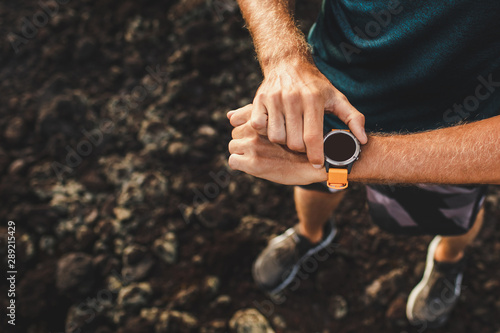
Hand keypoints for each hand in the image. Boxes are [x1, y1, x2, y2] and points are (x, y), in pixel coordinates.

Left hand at [227, 104, 325, 184]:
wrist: (319, 163)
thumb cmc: (300, 140)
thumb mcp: (283, 120)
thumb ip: (257, 115)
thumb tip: (230, 116)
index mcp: (267, 116)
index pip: (239, 120)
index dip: (246, 129)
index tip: (256, 135)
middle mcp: (260, 129)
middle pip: (235, 132)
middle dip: (243, 139)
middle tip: (258, 147)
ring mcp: (255, 146)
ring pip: (233, 145)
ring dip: (241, 151)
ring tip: (257, 155)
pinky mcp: (254, 164)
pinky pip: (233, 161)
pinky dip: (240, 164)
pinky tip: (254, 165)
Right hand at [247, 60, 366, 166]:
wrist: (288, 63)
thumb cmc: (315, 86)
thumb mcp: (337, 98)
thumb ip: (353, 118)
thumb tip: (362, 140)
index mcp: (313, 99)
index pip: (313, 136)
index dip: (315, 155)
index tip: (317, 164)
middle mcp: (292, 98)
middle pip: (293, 142)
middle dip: (300, 148)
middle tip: (303, 142)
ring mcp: (274, 98)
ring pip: (276, 137)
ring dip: (283, 140)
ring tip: (290, 132)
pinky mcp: (259, 99)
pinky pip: (259, 127)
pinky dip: (266, 130)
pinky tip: (275, 125)